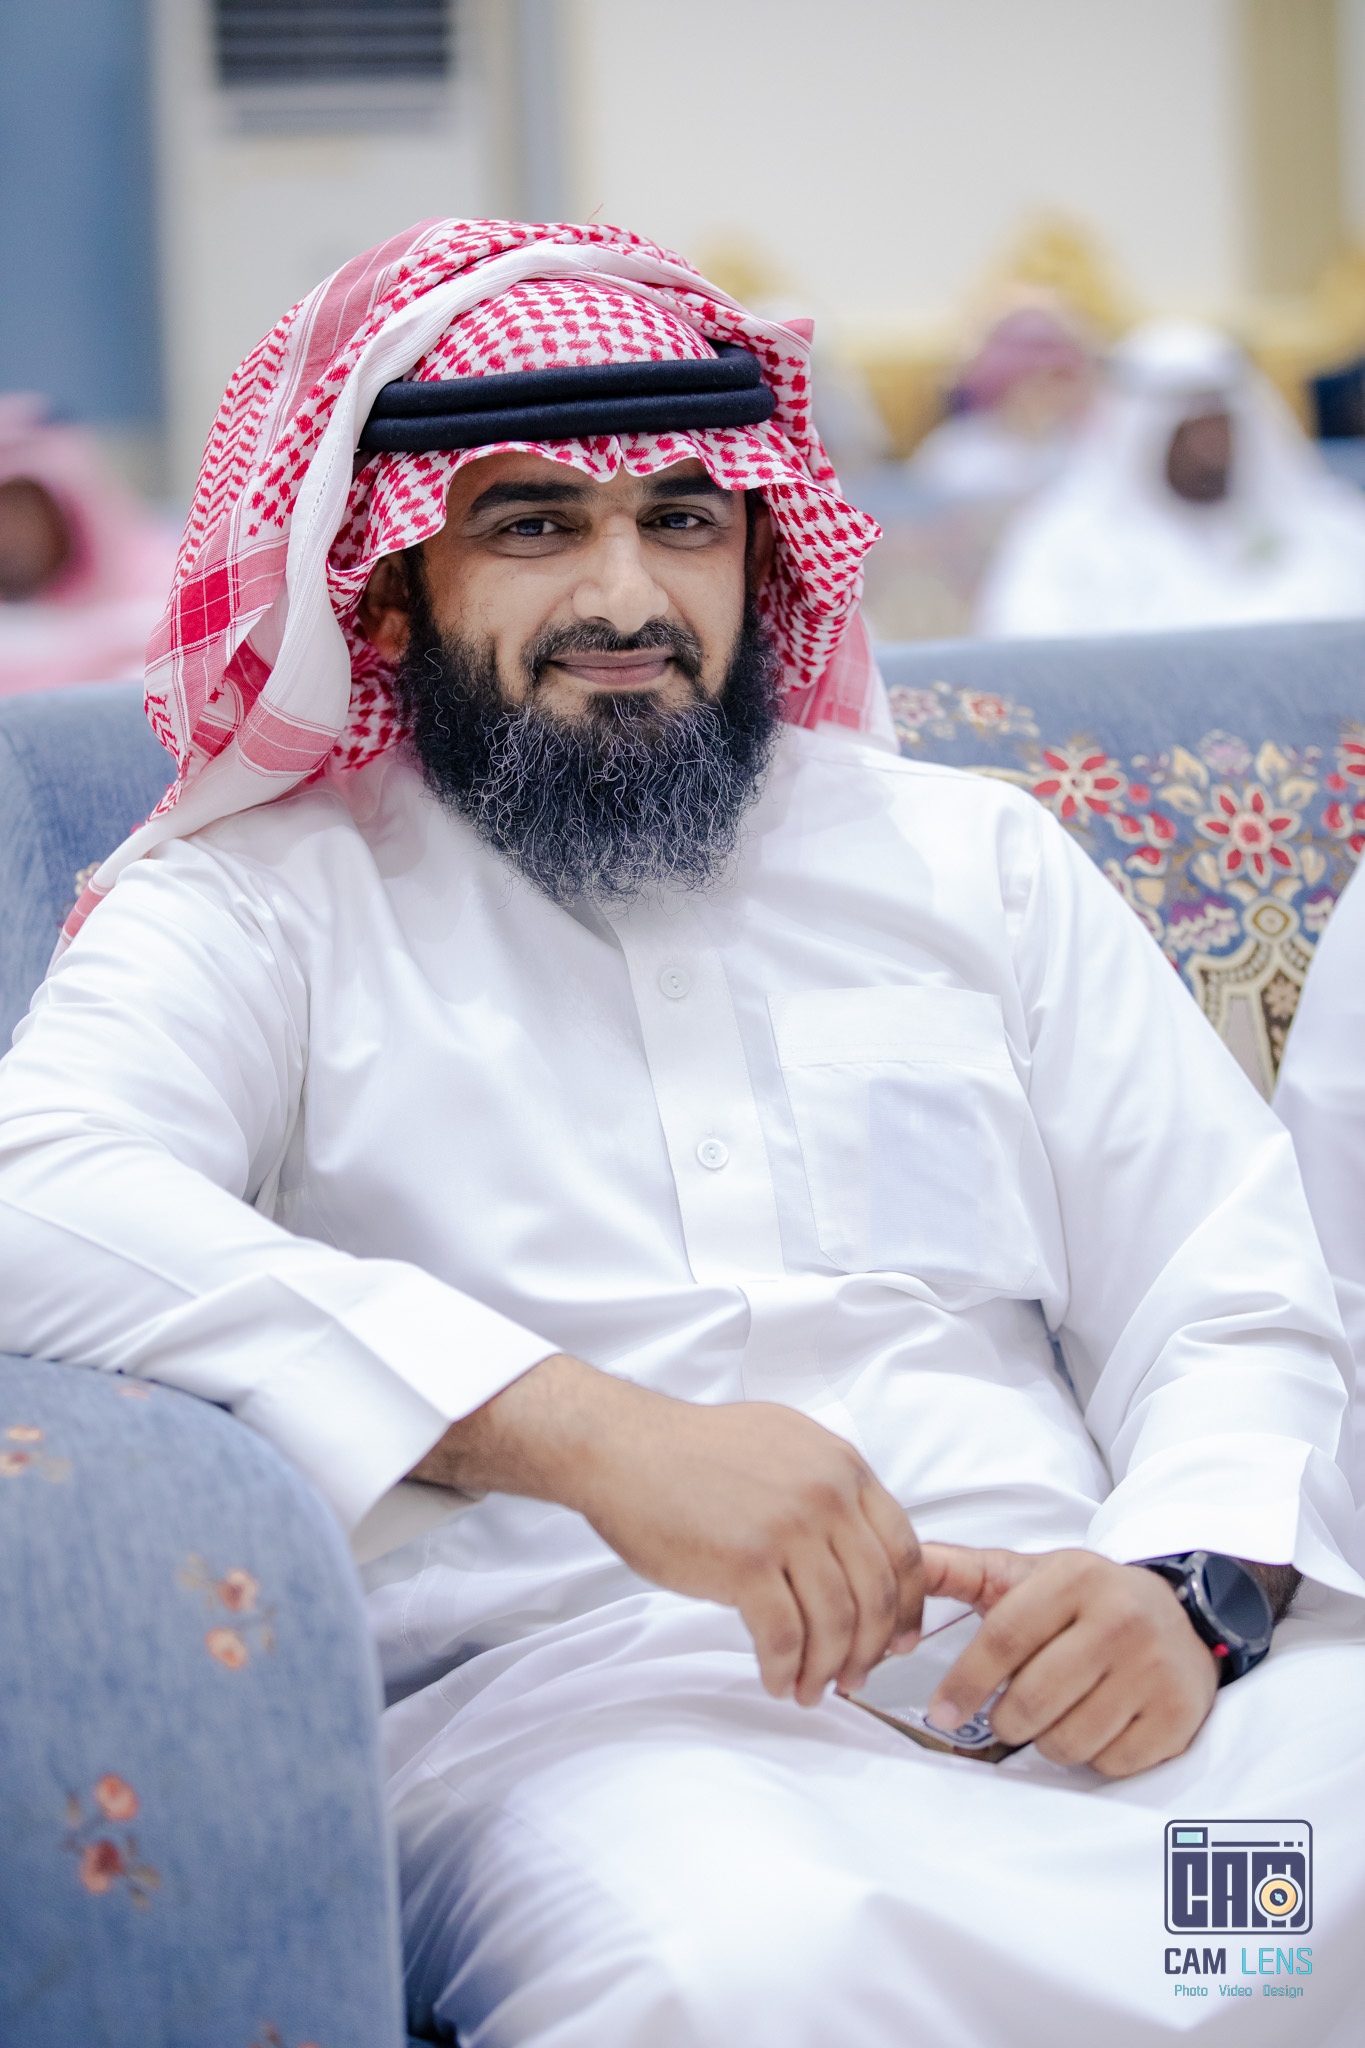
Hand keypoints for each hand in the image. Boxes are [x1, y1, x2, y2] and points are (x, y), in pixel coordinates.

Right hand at [412, 1355, 923, 1705]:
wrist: (624, 1448)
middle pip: (876, 1593)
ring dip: (827, 1669)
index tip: (901, 1640)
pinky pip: (784, 1636)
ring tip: (809, 1690)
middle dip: (872, 1650)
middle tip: (856, 1679)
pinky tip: (774, 1680)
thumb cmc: (693, 1453)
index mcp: (842, 1465)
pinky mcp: (745, 1563)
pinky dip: (784, 1669)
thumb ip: (828, 1488)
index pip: (903, 1549)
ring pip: (835, 1622)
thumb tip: (858, 1550)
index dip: (908, 1606)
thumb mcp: (784, 1446)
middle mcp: (826, 1494)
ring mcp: (788, 1528)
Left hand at [918, 1544, 1219, 1777]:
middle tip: (1009, 1712)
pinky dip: (1092, 1755)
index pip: (1003, 1639)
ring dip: (1047, 1739)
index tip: (941, 1712)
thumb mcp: (1025, 1573)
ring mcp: (1155, 1670)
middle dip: (1005, 1719)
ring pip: (1067, 1741)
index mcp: (1075, 1579)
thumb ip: (956, 1569)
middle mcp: (1121, 1620)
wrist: (1181, 1615)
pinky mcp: (1180, 1715)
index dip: (964, 1682)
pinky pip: (1108, 1763)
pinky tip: (1098, 1721)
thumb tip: (899, 1564)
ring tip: (1058, 1710)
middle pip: (1031, 1701)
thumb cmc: (1085, 1600)